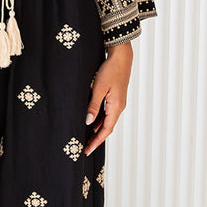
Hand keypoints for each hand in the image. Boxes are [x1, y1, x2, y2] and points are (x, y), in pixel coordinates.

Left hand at [83, 41, 132, 155]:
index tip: (87, 150)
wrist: (121, 56)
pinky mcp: (115, 97)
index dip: (96, 141)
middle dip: (96, 138)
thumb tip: (88, 122)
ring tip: (86, 137)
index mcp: (116, 107)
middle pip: (107, 127)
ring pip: (107, 120)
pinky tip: (92, 121)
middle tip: (85, 147)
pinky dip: (100, 119)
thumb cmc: (111, 69)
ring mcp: (118, 102)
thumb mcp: (99, 88)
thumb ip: (93, 106)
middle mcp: (119, 107)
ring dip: (98, 129)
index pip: (106, 130)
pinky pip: (107, 112)